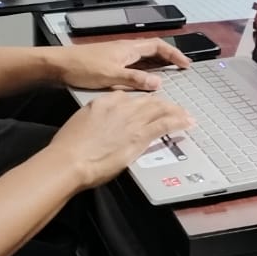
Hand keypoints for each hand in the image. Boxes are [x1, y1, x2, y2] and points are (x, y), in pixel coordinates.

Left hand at [51, 36, 191, 90]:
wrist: (59, 65)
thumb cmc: (83, 67)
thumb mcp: (112, 76)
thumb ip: (136, 79)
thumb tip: (158, 83)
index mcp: (129, 48)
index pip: (159, 46)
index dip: (174, 54)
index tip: (185, 64)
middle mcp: (125, 49)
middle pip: (153, 50)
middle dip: (168, 58)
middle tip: (180, 68)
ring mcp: (117, 55)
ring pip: (143, 57)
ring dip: (157, 64)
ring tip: (167, 75)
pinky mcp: (110, 62)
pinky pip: (134, 64)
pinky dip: (144, 70)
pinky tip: (143, 80)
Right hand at [52, 91, 191, 188]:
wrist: (70, 159)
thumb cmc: (69, 146)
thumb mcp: (82, 122)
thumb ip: (97, 119)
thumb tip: (104, 125)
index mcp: (105, 100)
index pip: (130, 96)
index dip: (143, 101)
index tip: (148, 104)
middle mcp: (122, 106)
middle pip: (149, 100)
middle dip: (163, 104)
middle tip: (173, 109)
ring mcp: (133, 120)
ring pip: (161, 110)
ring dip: (176, 112)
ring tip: (185, 115)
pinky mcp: (140, 135)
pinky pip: (165, 124)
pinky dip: (179, 122)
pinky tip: (187, 122)